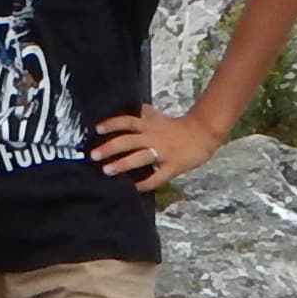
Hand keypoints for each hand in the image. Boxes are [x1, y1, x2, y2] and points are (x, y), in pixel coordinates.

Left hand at [90, 103, 230, 194]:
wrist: (202, 133)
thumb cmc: (177, 127)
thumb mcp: (157, 116)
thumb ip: (142, 115)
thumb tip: (125, 109)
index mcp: (149, 125)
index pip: (127, 121)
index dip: (112, 124)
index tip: (97, 129)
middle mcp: (153, 137)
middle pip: (128, 140)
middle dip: (109, 148)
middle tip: (94, 155)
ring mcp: (163, 152)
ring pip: (139, 158)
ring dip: (122, 164)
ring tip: (107, 170)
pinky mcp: (172, 166)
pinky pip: (157, 177)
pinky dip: (144, 183)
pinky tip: (133, 188)